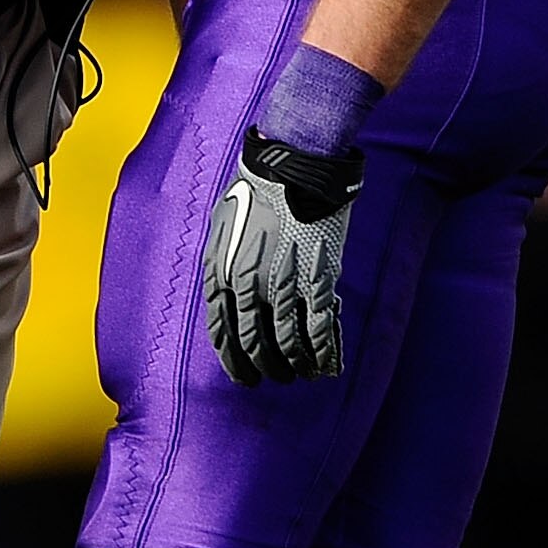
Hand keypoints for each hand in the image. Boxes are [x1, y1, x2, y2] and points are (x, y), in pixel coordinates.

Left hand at [203, 129, 363, 385]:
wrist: (293, 168)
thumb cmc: (256, 190)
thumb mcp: (224, 228)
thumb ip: (225, 264)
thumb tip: (229, 294)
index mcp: (220, 272)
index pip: (222, 332)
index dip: (233, 360)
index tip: (243, 376)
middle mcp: (248, 285)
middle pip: (254, 343)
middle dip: (264, 368)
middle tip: (273, 379)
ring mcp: (283, 284)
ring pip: (288, 342)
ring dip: (295, 365)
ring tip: (301, 375)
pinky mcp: (316, 279)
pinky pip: (318, 328)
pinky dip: (323, 352)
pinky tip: (326, 365)